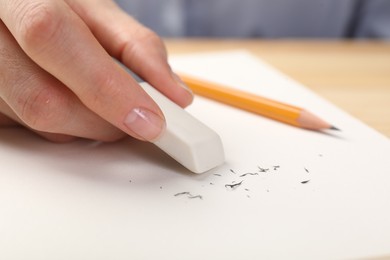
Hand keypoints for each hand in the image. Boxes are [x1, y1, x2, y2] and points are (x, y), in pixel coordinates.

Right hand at [0, 0, 192, 141]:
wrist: (17, 12)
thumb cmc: (57, 5)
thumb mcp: (98, 12)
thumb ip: (138, 48)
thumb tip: (175, 94)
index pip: (53, 38)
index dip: (107, 87)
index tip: (149, 120)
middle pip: (43, 98)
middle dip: (104, 121)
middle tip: (135, 118)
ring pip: (38, 122)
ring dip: (84, 124)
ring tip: (96, 98)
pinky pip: (30, 129)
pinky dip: (63, 124)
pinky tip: (67, 98)